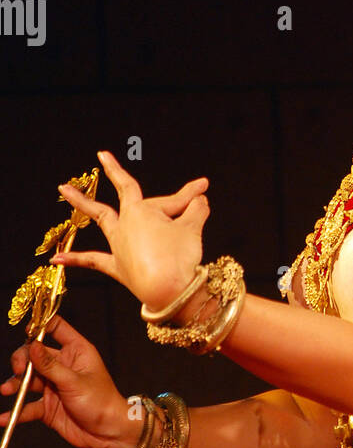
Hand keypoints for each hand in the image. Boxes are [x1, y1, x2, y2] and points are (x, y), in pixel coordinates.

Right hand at [0, 315, 137, 447]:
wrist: (108, 434)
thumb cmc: (101, 402)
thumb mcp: (74, 381)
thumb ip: (50, 365)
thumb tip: (32, 345)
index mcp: (76, 351)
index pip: (56, 328)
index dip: (40, 326)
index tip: (26, 331)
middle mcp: (62, 366)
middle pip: (34, 354)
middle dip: (22, 360)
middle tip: (18, 369)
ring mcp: (53, 386)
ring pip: (27, 380)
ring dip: (15, 385)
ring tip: (7, 390)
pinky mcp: (47, 407)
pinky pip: (27, 407)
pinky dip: (16, 412)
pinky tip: (4, 418)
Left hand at [50, 150, 210, 309]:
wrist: (169, 290)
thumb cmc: (179, 257)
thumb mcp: (193, 228)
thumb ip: (196, 210)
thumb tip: (201, 200)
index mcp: (141, 212)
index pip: (154, 193)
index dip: (179, 187)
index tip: (200, 183)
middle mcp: (125, 225)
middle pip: (120, 196)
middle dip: (113, 174)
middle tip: (102, 157)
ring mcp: (118, 246)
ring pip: (100, 220)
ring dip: (82, 204)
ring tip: (66, 190)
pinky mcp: (118, 268)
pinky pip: (94, 261)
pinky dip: (75, 260)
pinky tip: (56, 258)